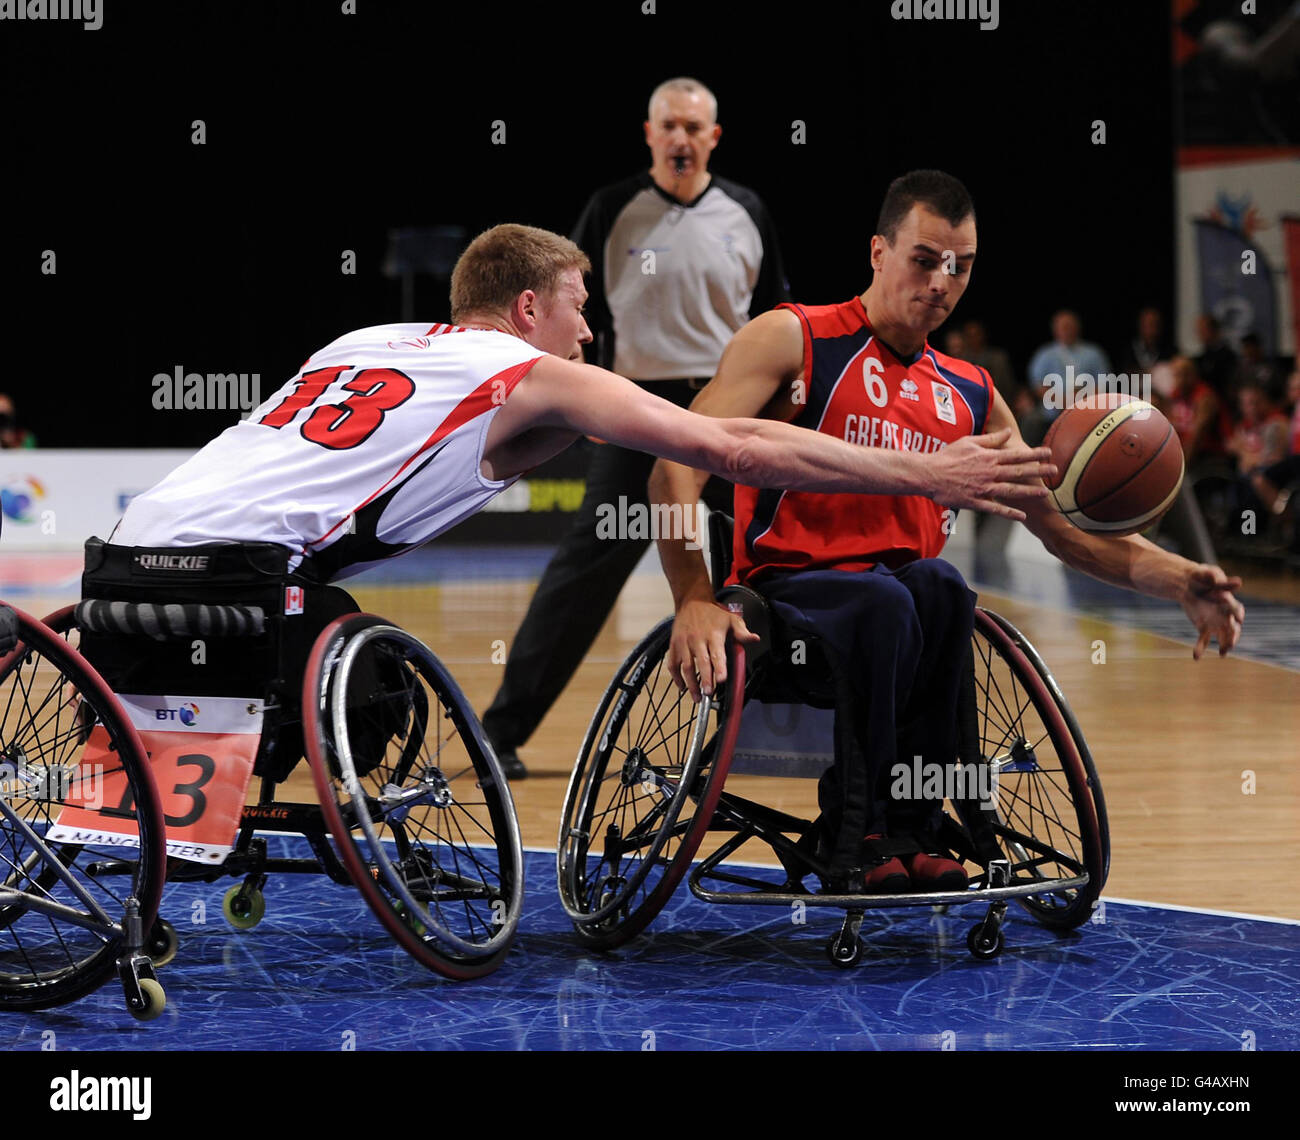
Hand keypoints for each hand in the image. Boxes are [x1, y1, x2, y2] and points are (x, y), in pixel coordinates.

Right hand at [666, 598, 759, 702]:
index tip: (721, 679)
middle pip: (700, 662)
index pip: (716, 653)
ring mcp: (683, 643)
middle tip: (708, 693)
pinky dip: (676, 677)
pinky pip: (672, 664)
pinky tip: (682, 687)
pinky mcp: (674, 645)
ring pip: (685, 666)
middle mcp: (697, 639)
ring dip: (690, 683)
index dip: (719, 667)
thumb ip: (742, 632)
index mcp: (713, 634)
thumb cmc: (713, 613)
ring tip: (697, 697)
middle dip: (704, 679)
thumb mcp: (731, 619)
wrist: (691, 601)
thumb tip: (755, 639)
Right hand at [928, 428, 1056, 520]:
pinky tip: (1022, 516)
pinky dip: (1009, 513)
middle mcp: (990, 472)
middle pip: (1019, 472)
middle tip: (1056, 471)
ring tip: (1045, 493)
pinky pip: (995, 509)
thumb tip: (1008, 432)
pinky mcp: (975, 501)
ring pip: (1011, 490)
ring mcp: (983, 488)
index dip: (1034, 454)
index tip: (1049, 453)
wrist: (929, 474)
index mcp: (989, 457)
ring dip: (1029, 492)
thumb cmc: (948, 456)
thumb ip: (991, 439)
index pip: (1017, 455)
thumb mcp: (969, 442)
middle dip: (1039, 471)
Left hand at [1180, 564, 1244, 658]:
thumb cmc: (1202, 576)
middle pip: (1233, 628)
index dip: (1236, 613)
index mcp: (1229, 602)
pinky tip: (1196, 657)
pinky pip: (1203, 640)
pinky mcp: (1203, 628)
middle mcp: (1226, 615)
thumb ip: (1220, 579)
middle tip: (1231, 643)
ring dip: (1224, 645)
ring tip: (1222, 653)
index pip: (1236, 610)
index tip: (1236, 617)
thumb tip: (1239, 581)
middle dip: (1233, 636)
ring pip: (1223, 637)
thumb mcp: (1210, 573)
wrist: (1187, 583)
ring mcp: (1215, 623)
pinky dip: (1200, 649)